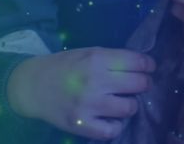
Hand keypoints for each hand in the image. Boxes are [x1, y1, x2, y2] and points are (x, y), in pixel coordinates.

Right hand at [6, 47, 155, 139]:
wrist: (32, 86)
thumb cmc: (64, 66)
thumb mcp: (88, 53)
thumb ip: (113, 59)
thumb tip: (143, 66)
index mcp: (97, 59)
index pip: (137, 62)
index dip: (148, 66)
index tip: (150, 68)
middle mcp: (95, 81)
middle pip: (138, 84)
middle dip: (144, 84)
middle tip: (140, 85)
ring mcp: (89, 105)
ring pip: (130, 108)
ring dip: (130, 105)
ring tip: (123, 102)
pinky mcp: (81, 125)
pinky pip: (112, 130)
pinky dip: (115, 125)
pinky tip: (110, 118)